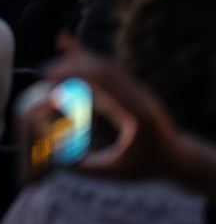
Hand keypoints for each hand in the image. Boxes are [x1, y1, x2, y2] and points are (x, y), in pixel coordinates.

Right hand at [44, 49, 180, 180]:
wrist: (178, 156)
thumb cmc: (147, 166)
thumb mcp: (116, 171)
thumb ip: (87, 167)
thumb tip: (54, 160)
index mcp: (137, 114)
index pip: (104, 84)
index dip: (75, 76)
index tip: (50, 80)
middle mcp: (139, 96)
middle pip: (104, 69)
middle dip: (73, 67)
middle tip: (44, 75)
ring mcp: (138, 89)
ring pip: (106, 66)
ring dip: (79, 62)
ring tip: (52, 70)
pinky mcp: (133, 88)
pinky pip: (109, 70)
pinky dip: (88, 62)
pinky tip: (69, 52)